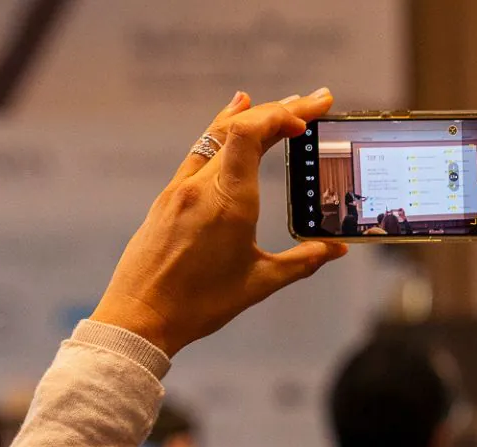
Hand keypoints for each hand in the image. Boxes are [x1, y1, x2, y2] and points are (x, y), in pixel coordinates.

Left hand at [91, 90, 347, 357]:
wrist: (141, 315)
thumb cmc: (199, 304)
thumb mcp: (260, 283)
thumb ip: (303, 262)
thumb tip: (335, 249)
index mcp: (228, 202)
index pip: (250, 134)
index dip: (281, 114)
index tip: (310, 114)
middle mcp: (202, 186)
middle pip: (240, 127)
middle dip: (281, 109)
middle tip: (316, 100)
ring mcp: (181, 188)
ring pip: (217, 135)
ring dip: (252, 115)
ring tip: (283, 104)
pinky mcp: (170, 197)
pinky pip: (200, 151)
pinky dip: (223, 131)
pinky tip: (232, 117)